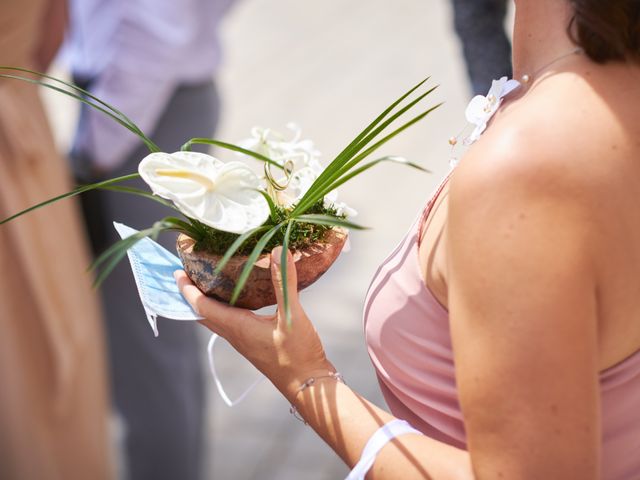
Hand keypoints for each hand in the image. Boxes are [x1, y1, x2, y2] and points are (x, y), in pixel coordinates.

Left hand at [174, 247, 334, 401]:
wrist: (308, 384)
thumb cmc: (298, 354)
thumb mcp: (292, 316)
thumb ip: (284, 283)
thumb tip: (277, 251)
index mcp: (238, 327)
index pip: (202, 307)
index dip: (187, 290)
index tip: (177, 272)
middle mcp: (235, 335)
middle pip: (202, 314)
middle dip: (190, 295)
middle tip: (184, 274)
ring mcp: (243, 341)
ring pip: (215, 320)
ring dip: (204, 303)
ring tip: (204, 282)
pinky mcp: (252, 343)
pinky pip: (228, 323)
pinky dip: (222, 309)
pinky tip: (235, 299)